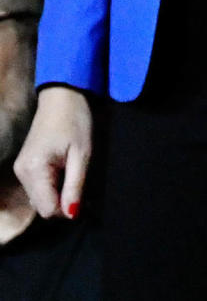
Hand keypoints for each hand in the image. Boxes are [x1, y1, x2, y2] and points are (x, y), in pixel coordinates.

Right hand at [14, 86, 92, 218]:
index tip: (81, 192)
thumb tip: (71, 215)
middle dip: (61, 200)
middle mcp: (21, 172)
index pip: (47, 209)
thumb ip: (75, 186)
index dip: (66, 207)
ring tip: (70, 170)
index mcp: (34, 169)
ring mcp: (20, 169)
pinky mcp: (24, 165)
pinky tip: (62, 168)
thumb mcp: (81, 154)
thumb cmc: (75, 121)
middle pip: (41, 205)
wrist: (62, 95)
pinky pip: (37, 186)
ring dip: (56, 192)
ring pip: (39, 197)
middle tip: (77, 178)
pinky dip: (50, 184)